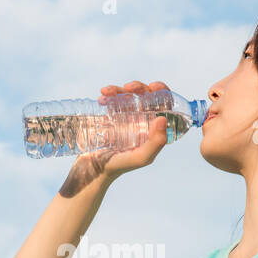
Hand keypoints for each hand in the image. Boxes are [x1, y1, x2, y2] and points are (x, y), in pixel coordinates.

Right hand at [58, 80, 169, 196]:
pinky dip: (109, 94)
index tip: (154, 87)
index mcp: (154, 130)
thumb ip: (155, 143)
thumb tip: (163, 118)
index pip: (165, 106)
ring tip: (108, 92)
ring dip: (120, 89)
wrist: (92, 169)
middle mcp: (142, 122)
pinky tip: (102, 97)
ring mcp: (126, 118)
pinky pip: (113, 99)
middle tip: (129, 87)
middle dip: (139, 87)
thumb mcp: (140, 158)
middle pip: (146, 96)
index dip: (163, 92)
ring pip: (129, 95)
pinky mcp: (111, 116)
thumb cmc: (119, 166)